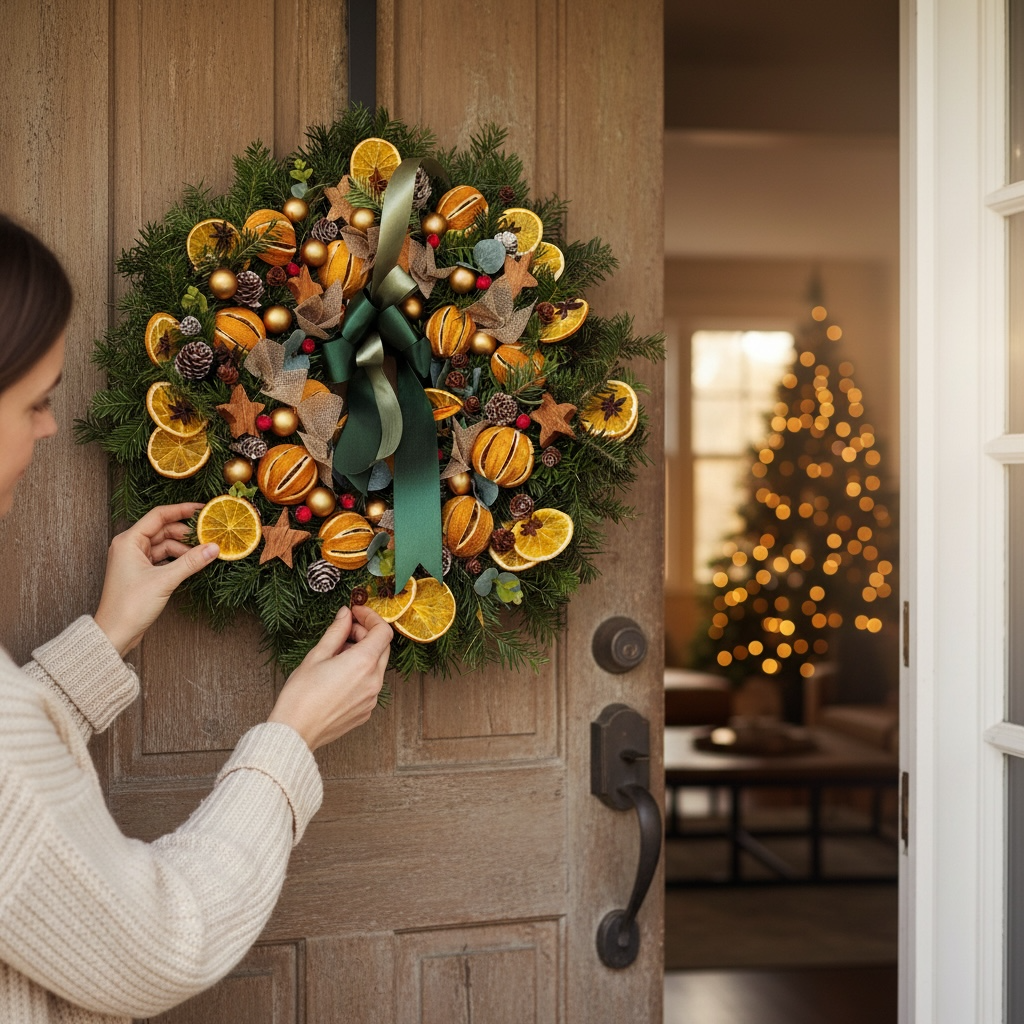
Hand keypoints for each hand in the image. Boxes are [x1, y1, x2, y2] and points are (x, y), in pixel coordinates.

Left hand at [94, 503, 218, 655]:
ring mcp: (135, 560)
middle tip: (209, 535)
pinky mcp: (141, 573)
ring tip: (204, 553)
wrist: (115, 633)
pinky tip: (192, 563)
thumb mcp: (164, 580)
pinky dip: (178, 559)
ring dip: (184, 548)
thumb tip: (213, 548)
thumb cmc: (130, 606)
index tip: (203, 509)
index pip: (159, 516)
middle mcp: (130, 546)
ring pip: (165, 545)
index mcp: (129, 541)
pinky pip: (163, 558)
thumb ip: (191, 562)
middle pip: (163, 530)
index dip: (182, 510)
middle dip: (186, 533)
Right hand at [268, 604, 392, 750]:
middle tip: (344, 631)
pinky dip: (361, 673)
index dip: (371, 617)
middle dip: (366, 634)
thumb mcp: (317, 655)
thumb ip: (336, 632)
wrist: (295, 732)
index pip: (383, 631)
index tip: (356, 612)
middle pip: (382, 648)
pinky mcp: (366, 711)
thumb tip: (345, 615)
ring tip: (336, 655)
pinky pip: (371, 685)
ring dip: (363, 654)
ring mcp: (372, 698)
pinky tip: (339, 675)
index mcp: (363, 663)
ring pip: (377, 666)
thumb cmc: (301, 695)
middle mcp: (374, 681)